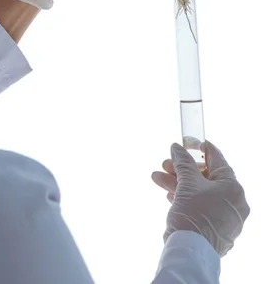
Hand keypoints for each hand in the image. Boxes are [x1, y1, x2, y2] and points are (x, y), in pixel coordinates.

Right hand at [151, 141, 249, 256]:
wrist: (190, 250)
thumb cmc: (193, 213)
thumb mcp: (187, 183)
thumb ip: (183, 163)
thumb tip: (177, 147)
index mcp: (233, 188)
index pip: (218, 160)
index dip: (202, 148)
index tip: (190, 141)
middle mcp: (234, 202)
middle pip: (205, 177)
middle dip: (182, 169)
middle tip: (165, 163)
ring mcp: (225, 216)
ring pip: (199, 192)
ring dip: (178, 183)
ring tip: (157, 178)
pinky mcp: (214, 227)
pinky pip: (199, 205)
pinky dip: (184, 197)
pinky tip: (168, 194)